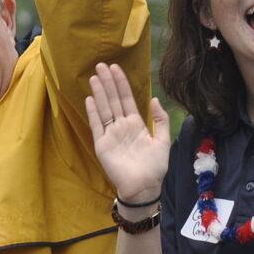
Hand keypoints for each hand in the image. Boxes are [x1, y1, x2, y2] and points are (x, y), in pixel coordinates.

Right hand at [85, 63, 170, 201]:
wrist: (144, 188)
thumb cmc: (155, 167)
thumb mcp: (163, 141)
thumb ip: (160, 120)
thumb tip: (155, 99)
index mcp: (136, 124)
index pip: (127, 99)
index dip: (121, 83)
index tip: (116, 68)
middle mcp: (122, 126)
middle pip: (113, 100)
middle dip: (108, 83)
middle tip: (101, 65)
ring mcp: (111, 135)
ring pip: (104, 109)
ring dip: (99, 93)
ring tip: (95, 77)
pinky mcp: (102, 145)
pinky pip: (97, 126)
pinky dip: (93, 113)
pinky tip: (90, 99)